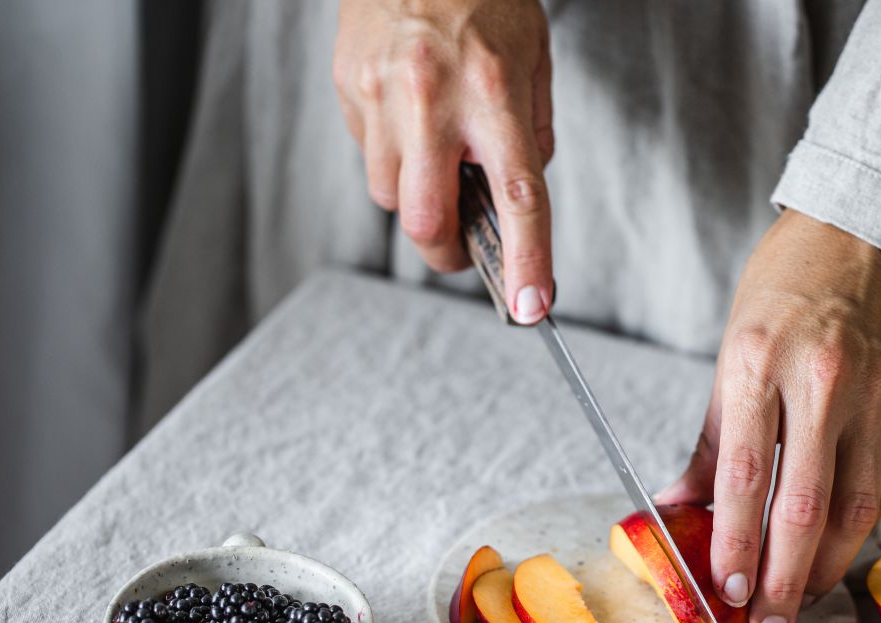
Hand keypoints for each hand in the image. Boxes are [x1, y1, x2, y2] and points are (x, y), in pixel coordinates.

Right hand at [333, 0, 553, 322]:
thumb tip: (516, 197)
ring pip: (390, 196)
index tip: (530, 305)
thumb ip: (531, 133)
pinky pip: (368, 155)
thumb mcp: (533, 58)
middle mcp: (431, 97)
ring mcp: (380, 94)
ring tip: (435, 150)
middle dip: (446, 249)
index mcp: (491, 91)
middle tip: (464, 245)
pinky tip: (407, 118)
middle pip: (427, 220)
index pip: (515, 195)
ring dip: (416, 196)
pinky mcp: (347, 88)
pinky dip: (391, 156)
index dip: (527, 260)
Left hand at [657, 212, 880, 622]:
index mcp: (757, 363)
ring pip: (856, 507)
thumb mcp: (731, 352)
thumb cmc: (785, 290)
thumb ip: (709, 440)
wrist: (866, 234)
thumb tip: (675, 507)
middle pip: (803, 506)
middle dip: (781, 578)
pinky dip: (860, 528)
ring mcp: (875, 394)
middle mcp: (820, 381)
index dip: (733, 545)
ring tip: (800, 602)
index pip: (743, 477)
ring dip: (826, 567)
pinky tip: (837, 553)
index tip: (723, 593)